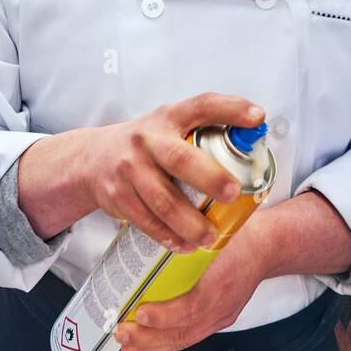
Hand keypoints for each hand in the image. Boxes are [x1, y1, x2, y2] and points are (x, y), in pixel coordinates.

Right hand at [83, 93, 265, 251]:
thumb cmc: (147, 144)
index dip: (230, 108)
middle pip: (179, 159)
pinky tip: (184, 245)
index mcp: (169, 117)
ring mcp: (129, 168)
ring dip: (190, 222)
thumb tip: (252, 145)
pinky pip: (146, 220)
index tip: (257, 116)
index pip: (202, 106)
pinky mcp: (117, 195)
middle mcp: (147, 139)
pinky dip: (167, 236)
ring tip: (211, 236)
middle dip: (209, 177)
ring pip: (162, 199)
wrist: (92, 159)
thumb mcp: (170, 127)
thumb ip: (203, 132)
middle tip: (233, 193)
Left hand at [113, 225, 264, 350]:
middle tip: (122, 333)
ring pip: (186, 340)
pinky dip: (167, 344)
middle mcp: (224, 303)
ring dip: (154, 347)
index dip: (165, 315)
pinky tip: (148, 347)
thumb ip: (184, 234)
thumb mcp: (213, 228)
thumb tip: (143, 228)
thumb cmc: (240, 234)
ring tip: (128, 348)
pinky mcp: (221, 320)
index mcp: (223, 278)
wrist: (269, 247)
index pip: (193, 306)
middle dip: (149, 338)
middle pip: (185, 331)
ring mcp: (223, 315)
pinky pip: (192, 338)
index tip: (140, 312)